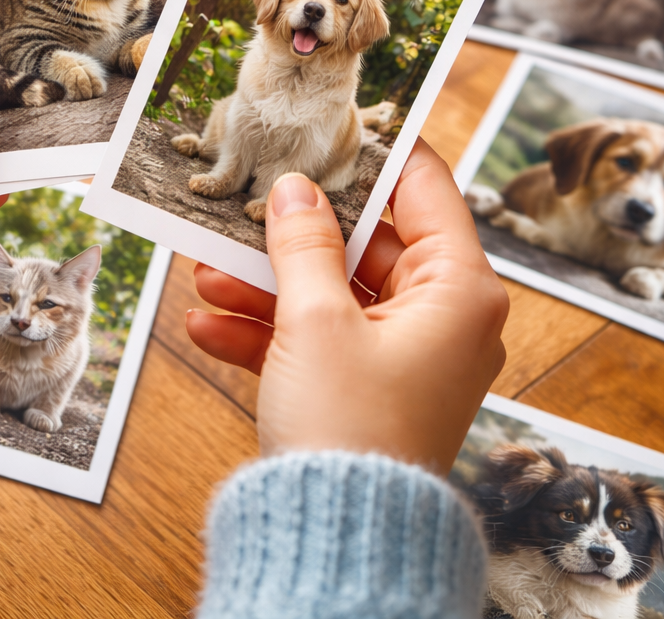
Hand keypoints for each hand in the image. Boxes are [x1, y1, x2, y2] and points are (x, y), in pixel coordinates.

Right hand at [185, 139, 507, 471]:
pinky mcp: (368, 389)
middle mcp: (442, 318)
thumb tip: (296, 188)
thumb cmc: (351, 431)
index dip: (376, 153)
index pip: (425, 189)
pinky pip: (318, 343)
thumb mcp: (316, 321)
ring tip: (205, 271)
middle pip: (366, 245)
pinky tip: (207, 326)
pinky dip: (267, 334)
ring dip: (267, 286)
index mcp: (459, 290)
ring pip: (332, 295)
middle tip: (245, 206)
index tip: (331, 125)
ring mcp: (405, 356)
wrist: (340, 538)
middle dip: (293, 234)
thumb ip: (303, 243)